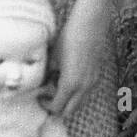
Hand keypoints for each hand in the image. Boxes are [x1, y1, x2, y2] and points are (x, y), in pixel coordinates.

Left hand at [45, 5, 109, 120]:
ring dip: (67, 100)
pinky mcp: (96, 76)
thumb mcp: (53, 57)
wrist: (90, 24)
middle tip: (47, 96)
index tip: (40, 95)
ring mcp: (92, 82)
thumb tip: (42, 84)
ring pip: (79, 103)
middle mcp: (84, 87)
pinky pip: (85, 93)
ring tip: (57, 84)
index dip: (46, 104)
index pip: (57, 107)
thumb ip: (48, 75)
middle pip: (69, 111)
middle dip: (57, 107)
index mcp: (70, 84)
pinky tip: (67, 77)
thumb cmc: (69, 38)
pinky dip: (75, 92)